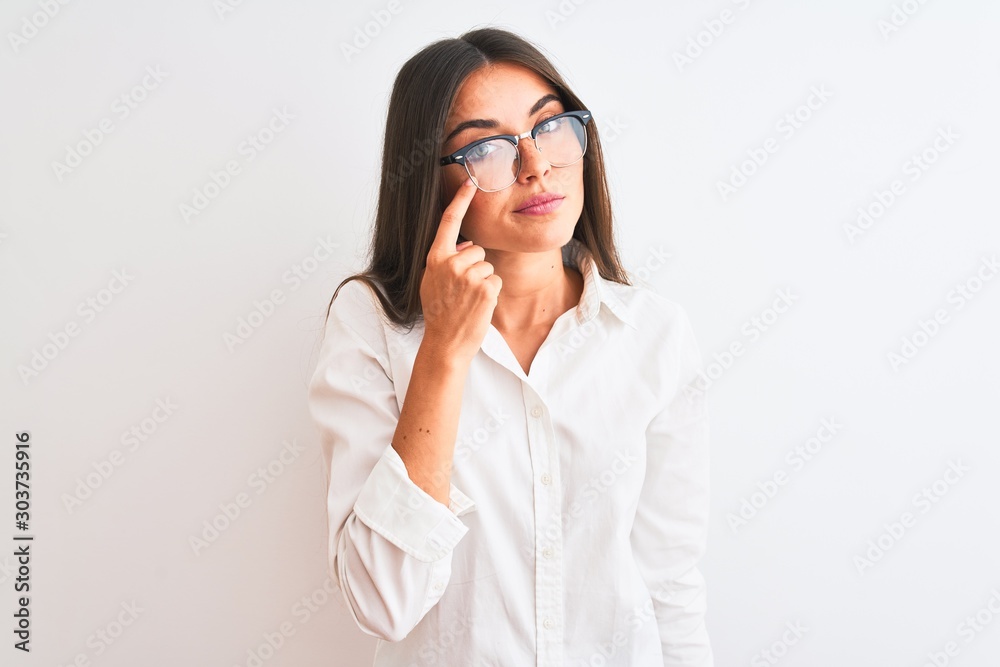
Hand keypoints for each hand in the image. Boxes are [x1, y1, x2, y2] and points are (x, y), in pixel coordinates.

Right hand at [419, 178, 501, 363]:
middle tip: (462, 291)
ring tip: (468, 300)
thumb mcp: (432, 281)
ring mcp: (469, 275)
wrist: (445, 342)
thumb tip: (466, 246)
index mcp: (436, 258)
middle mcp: (451, 263)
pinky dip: (491, 293)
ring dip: (483, 282)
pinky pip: (496, 280)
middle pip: (477, 250)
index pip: (449, 222)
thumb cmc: (439, 313)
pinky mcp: (486, 288)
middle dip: (475, 267)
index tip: (470, 182)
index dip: (461, 200)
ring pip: (488, 266)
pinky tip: (478, 305)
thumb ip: (445, 261)